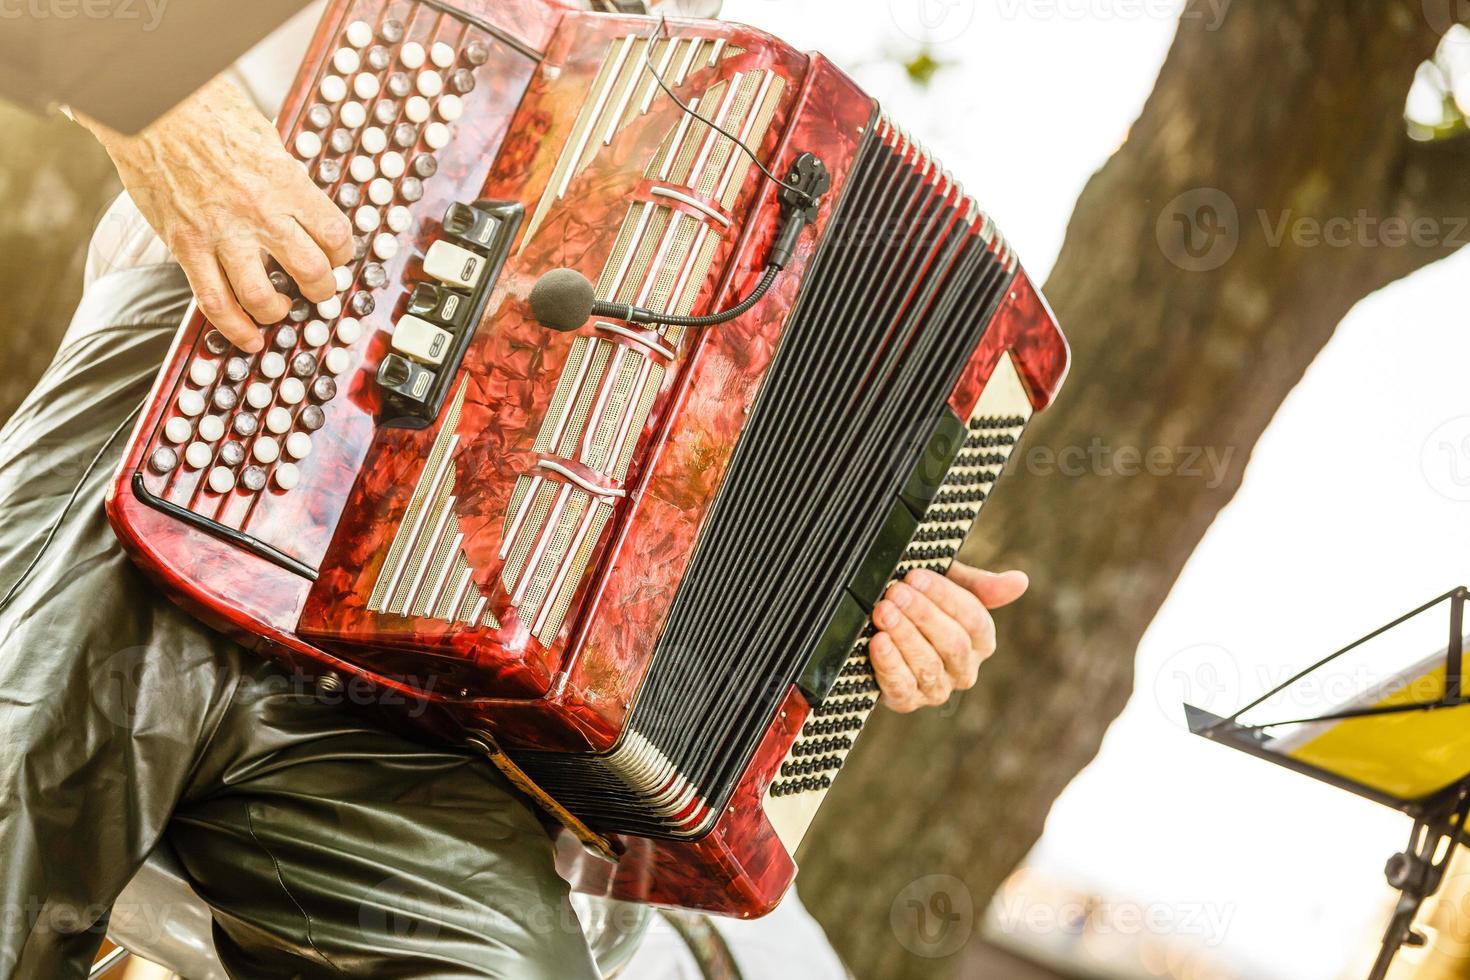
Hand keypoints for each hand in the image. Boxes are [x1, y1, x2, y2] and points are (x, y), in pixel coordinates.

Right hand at [76, 76, 353, 352]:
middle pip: (312, 272)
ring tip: (279, 308)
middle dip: (321, 289)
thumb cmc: (205, 111)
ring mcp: (221, 233)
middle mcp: (259, 212)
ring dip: (277, 311)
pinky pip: (214, 301)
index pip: (336, 235)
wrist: (149, 105)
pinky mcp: (185, 245)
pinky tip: (246, 337)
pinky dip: (233, 328)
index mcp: (286, 182)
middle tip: (316, 289)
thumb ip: (285, 177)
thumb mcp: (264, 137)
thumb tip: (302, 203)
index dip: (343, 253)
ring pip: (263, 297)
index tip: (337, 256)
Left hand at [870, 563, 1028, 712]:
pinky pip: (902, 686)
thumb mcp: (947, 586)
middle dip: (922, 614)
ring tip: (883, 611)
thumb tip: (1020, 581)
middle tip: (896, 592)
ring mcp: (937, 689)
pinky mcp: (908, 701)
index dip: (944, 596)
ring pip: (928, 665)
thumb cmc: (921, 604)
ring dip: (904, 635)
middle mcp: (965, 669)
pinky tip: (878, 641)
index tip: (916, 576)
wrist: (879, 629)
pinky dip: (890, 663)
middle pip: (953, 643)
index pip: (974, 619)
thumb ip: (980, 584)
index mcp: (982, 640)